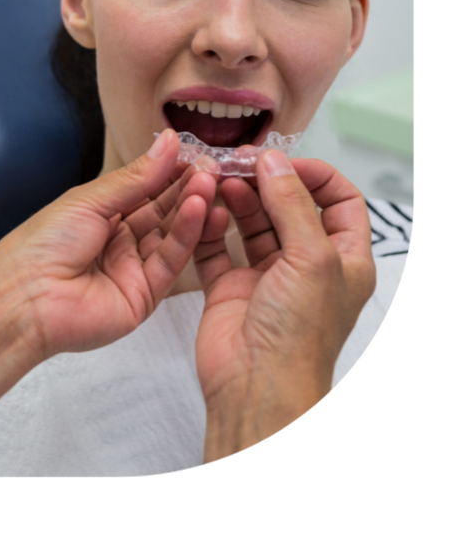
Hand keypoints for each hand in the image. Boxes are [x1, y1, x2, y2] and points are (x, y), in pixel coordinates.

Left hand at [0, 130, 221, 360]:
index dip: (170, 172)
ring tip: (211, 182)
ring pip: (171, 235)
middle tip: (214, 166)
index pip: (145, 190)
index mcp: (100, 215)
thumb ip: (136, 177)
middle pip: (161, 212)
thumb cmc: (44, 243)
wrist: (24, 298)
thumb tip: (170, 142)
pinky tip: (199, 208)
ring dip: (192, 208)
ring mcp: (133, 269)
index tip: (197, 153)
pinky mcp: (144, 295)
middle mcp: (119, 241)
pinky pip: (171, 261)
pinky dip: (187, 234)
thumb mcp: (90, 200)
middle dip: (187, 188)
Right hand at [195, 151, 375, 457]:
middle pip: (288, 206)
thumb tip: (276, 162)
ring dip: (236, 198)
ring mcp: (266, 275)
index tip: (284, 161)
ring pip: (251, 221)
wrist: (256, 387)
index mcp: (343, 260)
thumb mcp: (311, 258)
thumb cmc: (298, 339)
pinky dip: (209, 225)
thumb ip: (292, 204)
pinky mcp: (230, 286)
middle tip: (241, 162)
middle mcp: (305, 265)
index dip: (315, 175)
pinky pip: (217, 245)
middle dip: (266, 180)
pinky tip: (205, 210)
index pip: (339, 201)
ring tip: (219, 179)